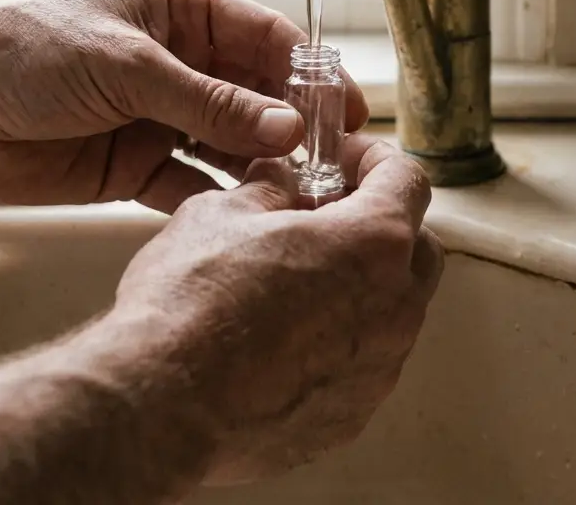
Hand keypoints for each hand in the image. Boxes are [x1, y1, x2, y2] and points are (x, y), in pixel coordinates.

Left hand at [0, 0, 367, 210]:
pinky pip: (195, 181)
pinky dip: (222, 197)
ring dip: (265, 166)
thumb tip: (288, 128)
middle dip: (295, 125)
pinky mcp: (138, 165)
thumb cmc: (27, 52)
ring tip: (303, 193)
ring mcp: (162, 115)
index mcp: (181, 12)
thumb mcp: (130, 67)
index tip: (344, 110)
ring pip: (233, 142)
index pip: (265, 38)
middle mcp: (180, 62)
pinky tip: (251, 213)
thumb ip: (213, 102)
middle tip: (334, 161)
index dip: (309, 73)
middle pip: (258, 94)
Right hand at [113, 135, 442, 483]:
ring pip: (393, 312)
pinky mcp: (354, 415)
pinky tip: (283, 343)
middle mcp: (396, 307)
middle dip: (381, 225)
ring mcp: (381, 368)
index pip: (408, 180)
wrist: (159, 411)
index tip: (344, 159)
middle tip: (325, 217)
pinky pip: (361, 366)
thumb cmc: (190, 302)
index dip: (375, 159)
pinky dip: (337, 345)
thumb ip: (268, 190)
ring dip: (361, 288)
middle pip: (416, 249)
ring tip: (297, 282)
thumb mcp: (221, 214)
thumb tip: (280, 183)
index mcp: (375, 243)